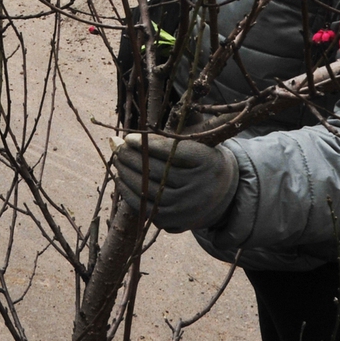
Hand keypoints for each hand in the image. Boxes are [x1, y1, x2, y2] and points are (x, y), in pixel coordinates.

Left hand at [111, 132, 237, 231]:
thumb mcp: (200, 139)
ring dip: (126, 173)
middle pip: (156, 170)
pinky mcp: (174, 223)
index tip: (128, 137)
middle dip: (130, 156)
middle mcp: (199, 188)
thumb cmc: (204, 158)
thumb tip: (144, 118)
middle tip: (115, 145)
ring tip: (116, 158)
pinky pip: (145, 207)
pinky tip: (120, 177)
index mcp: (207, 162)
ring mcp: (186, 208)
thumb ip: (178, 126)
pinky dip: (129, 192)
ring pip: (147, 189)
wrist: (224, 192)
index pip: (172, 152)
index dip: (147, 144)